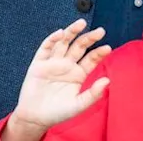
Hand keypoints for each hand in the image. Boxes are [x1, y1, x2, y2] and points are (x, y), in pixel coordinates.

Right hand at [7, 20, 111, 136]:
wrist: (34, 118)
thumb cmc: (57, 112)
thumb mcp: (78, 105)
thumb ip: (92, 94)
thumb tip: (108, 81)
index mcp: (79, 74)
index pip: (91, 59)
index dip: (99, 53)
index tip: (107, 48)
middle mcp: (67, 65)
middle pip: (80, 47)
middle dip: (89, 38)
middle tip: (100, 31)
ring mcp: (53, 62)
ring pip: (64, 42)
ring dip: (72, 32)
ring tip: (81, 23)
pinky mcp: (39, 63)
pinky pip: (46, 48)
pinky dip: (52, 39)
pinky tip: (60, 33)